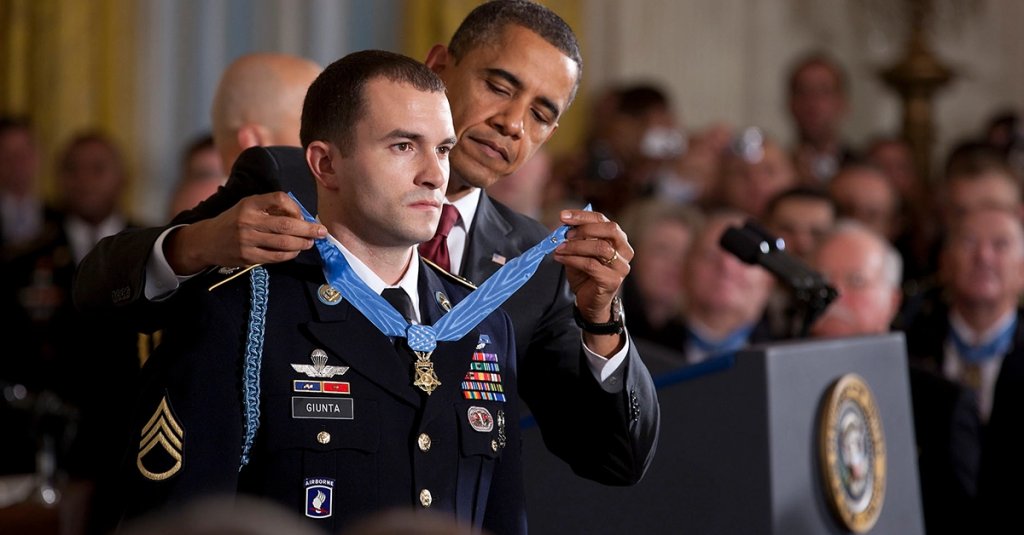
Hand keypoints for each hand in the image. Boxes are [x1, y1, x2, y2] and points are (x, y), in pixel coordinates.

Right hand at [165, 192, 326, 274]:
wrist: (207, 241)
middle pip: (286, 225)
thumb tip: (302, 217)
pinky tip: (295, 251)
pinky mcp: (247, 256)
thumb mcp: (248, 206)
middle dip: (308, 229)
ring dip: (302, 244)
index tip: (303, 215)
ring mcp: (247, 240)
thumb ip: (271, 208)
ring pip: (283, 243)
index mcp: (250, 203)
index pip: (280, 199)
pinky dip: (290, 255)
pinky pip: (276, 257)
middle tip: (321, 232)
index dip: (296, 208)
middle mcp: (248, 220)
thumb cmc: (234, 221)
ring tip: (310, 242)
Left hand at [553, 209, 633, 353]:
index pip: (603, 220)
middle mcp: (625, 250)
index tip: (563, 215)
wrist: (589, 302)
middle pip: (610, 229)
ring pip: (600, 248)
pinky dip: (573, 259)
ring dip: (576, 246)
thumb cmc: (585, 274)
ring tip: (559, 248)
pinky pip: (591, 265)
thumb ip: (575, 237)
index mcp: (618, 239)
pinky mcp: (612, 281)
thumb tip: (563, 223)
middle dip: (584, 228)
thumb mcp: (579, 251)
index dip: (582, 215)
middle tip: (565, 234)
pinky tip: (560, 258)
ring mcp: (621, 266)